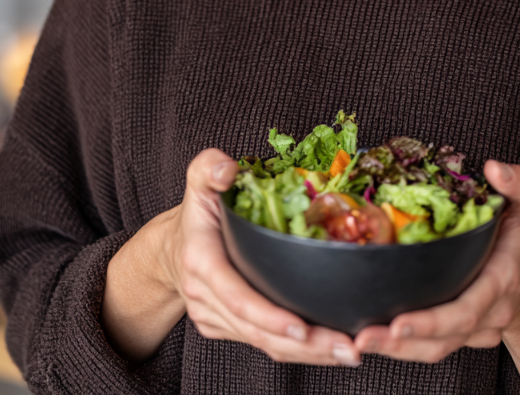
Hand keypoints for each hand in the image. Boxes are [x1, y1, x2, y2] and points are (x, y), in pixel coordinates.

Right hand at [102, 149, 361, 366]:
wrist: (170, 246)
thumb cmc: (197, 209)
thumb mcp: (199, 177)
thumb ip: (210, 167)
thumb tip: (228, 169)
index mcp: (202, 261)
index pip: (238, 296)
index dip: (270, 316)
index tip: (302, 327)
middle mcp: (205, 297)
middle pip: (258, 330)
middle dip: (305, 344)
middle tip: (348, 347)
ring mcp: (214, 317)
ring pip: (263, 343)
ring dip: (308, 352)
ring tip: (348, 351)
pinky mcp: (224, 327)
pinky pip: (261, 343)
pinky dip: (295, 349)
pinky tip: (327, 346)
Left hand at [352, 159, 519, 361]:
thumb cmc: (519, 235)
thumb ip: (517, 182)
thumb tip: (496, 168)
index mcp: (501, 280)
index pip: (467, 309)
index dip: (433, 321)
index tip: (398, 322)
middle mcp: (490, 312)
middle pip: (445, 339)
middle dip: (403, 342)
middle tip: (365, 337)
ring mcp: (477, 331)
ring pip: (436, 350)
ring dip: (397, 351)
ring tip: (360, 341)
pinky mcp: (461, 337)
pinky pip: (433, 348)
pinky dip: (403, 349)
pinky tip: (374, 338)